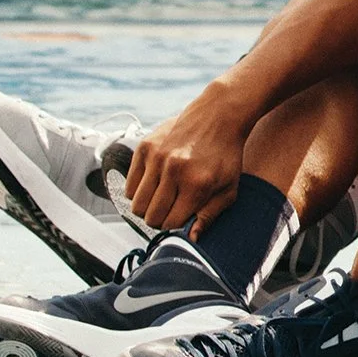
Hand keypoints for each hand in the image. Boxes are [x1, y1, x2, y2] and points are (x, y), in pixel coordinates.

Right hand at [123, 91, 253, 235]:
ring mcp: (157, 158)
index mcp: (197, 185)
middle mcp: (174, 171)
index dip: (175, 225)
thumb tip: (191, 240)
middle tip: (170, 210)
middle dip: (160, 219)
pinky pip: (128, 186)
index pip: (171, 223)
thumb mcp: (228, 189)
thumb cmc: (226, 156)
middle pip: (150, 216)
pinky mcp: (144, 147)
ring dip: (147, 207)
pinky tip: (153, 185)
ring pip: (136, 204)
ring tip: (161, 199)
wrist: (218, 116)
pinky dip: (137, 192)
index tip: (181, 217)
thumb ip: (209, 216)